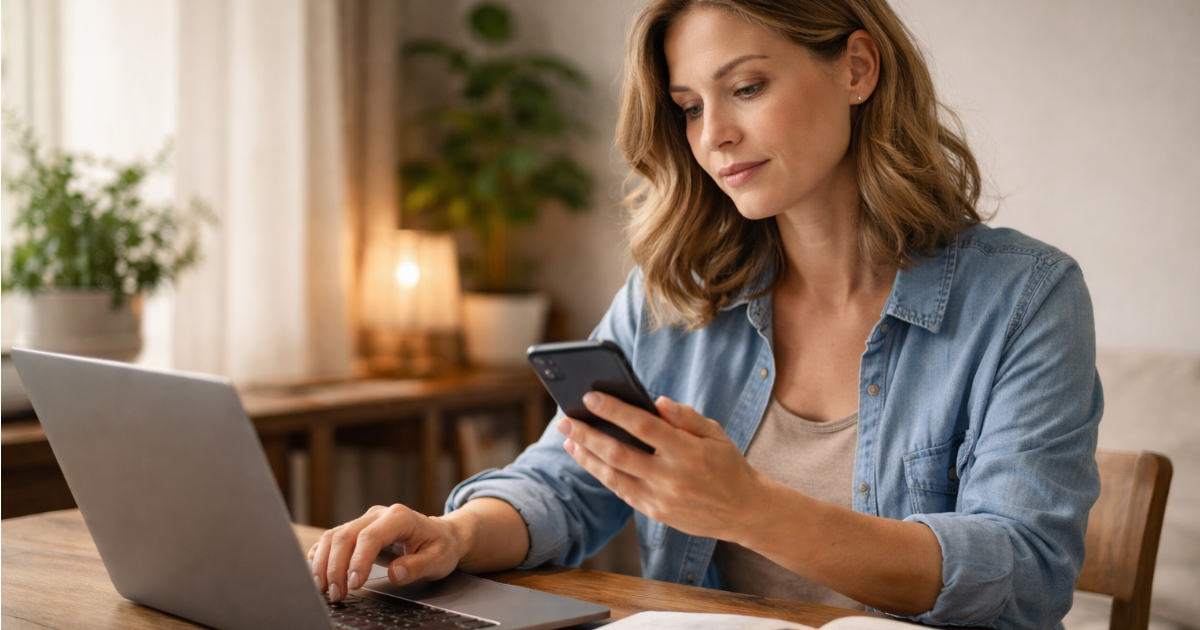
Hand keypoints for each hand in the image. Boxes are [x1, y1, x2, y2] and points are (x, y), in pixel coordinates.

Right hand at [308, 503, 464, 601]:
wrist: (441, 535)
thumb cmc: (440, 546)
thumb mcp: (439, 560)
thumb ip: (417, 566)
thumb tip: (395, 573)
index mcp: (399, 517)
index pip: (370, 537)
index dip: (358, 561)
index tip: (353, 584)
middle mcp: (378, 514)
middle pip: (345, 536)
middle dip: (336, 567)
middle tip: (336, 594)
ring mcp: (365, 520)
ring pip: (334, 536)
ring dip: (324, 564)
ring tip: (325, 589)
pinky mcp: (357, 530)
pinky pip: (332, 538)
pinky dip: (322, 555)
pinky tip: (316, 571)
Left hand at [558, 393, 774, 543]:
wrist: (743, 511)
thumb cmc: (727, 465)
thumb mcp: (714, 434)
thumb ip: (685, 416)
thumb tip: (656, 401)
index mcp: (687, 451)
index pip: (643, 426)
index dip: (614, 410)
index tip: (590, 397)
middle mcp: (671, 477)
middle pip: (618, 453)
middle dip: (587, 434)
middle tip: (564, 419)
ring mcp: (661, 499)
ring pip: (613, 476)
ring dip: (586, 456)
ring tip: (568, 439)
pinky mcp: (655, 513)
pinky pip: (621, 491)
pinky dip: (602, 474)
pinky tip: (588, 459)